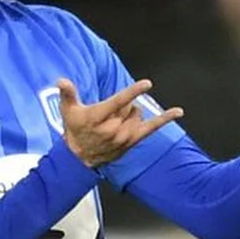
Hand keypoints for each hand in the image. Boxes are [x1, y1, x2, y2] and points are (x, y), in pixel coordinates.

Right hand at [57, 78, 183, 167]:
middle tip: (108, 113)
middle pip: (128, 106)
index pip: (119, 102)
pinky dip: (165, 119)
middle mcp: (113, 128)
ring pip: (138, 114)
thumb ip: (67, 94)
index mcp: (98, 117)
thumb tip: (61, 80)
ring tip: (115, 120)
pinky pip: (152, 128)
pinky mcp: (132, 141)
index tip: (146, 83)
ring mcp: (125, 136)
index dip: (133, 92)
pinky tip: (178, 111)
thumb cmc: (75, 130)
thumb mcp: (67, 111)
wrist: (80, 157)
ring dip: (130, 112)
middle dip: (122, 105)